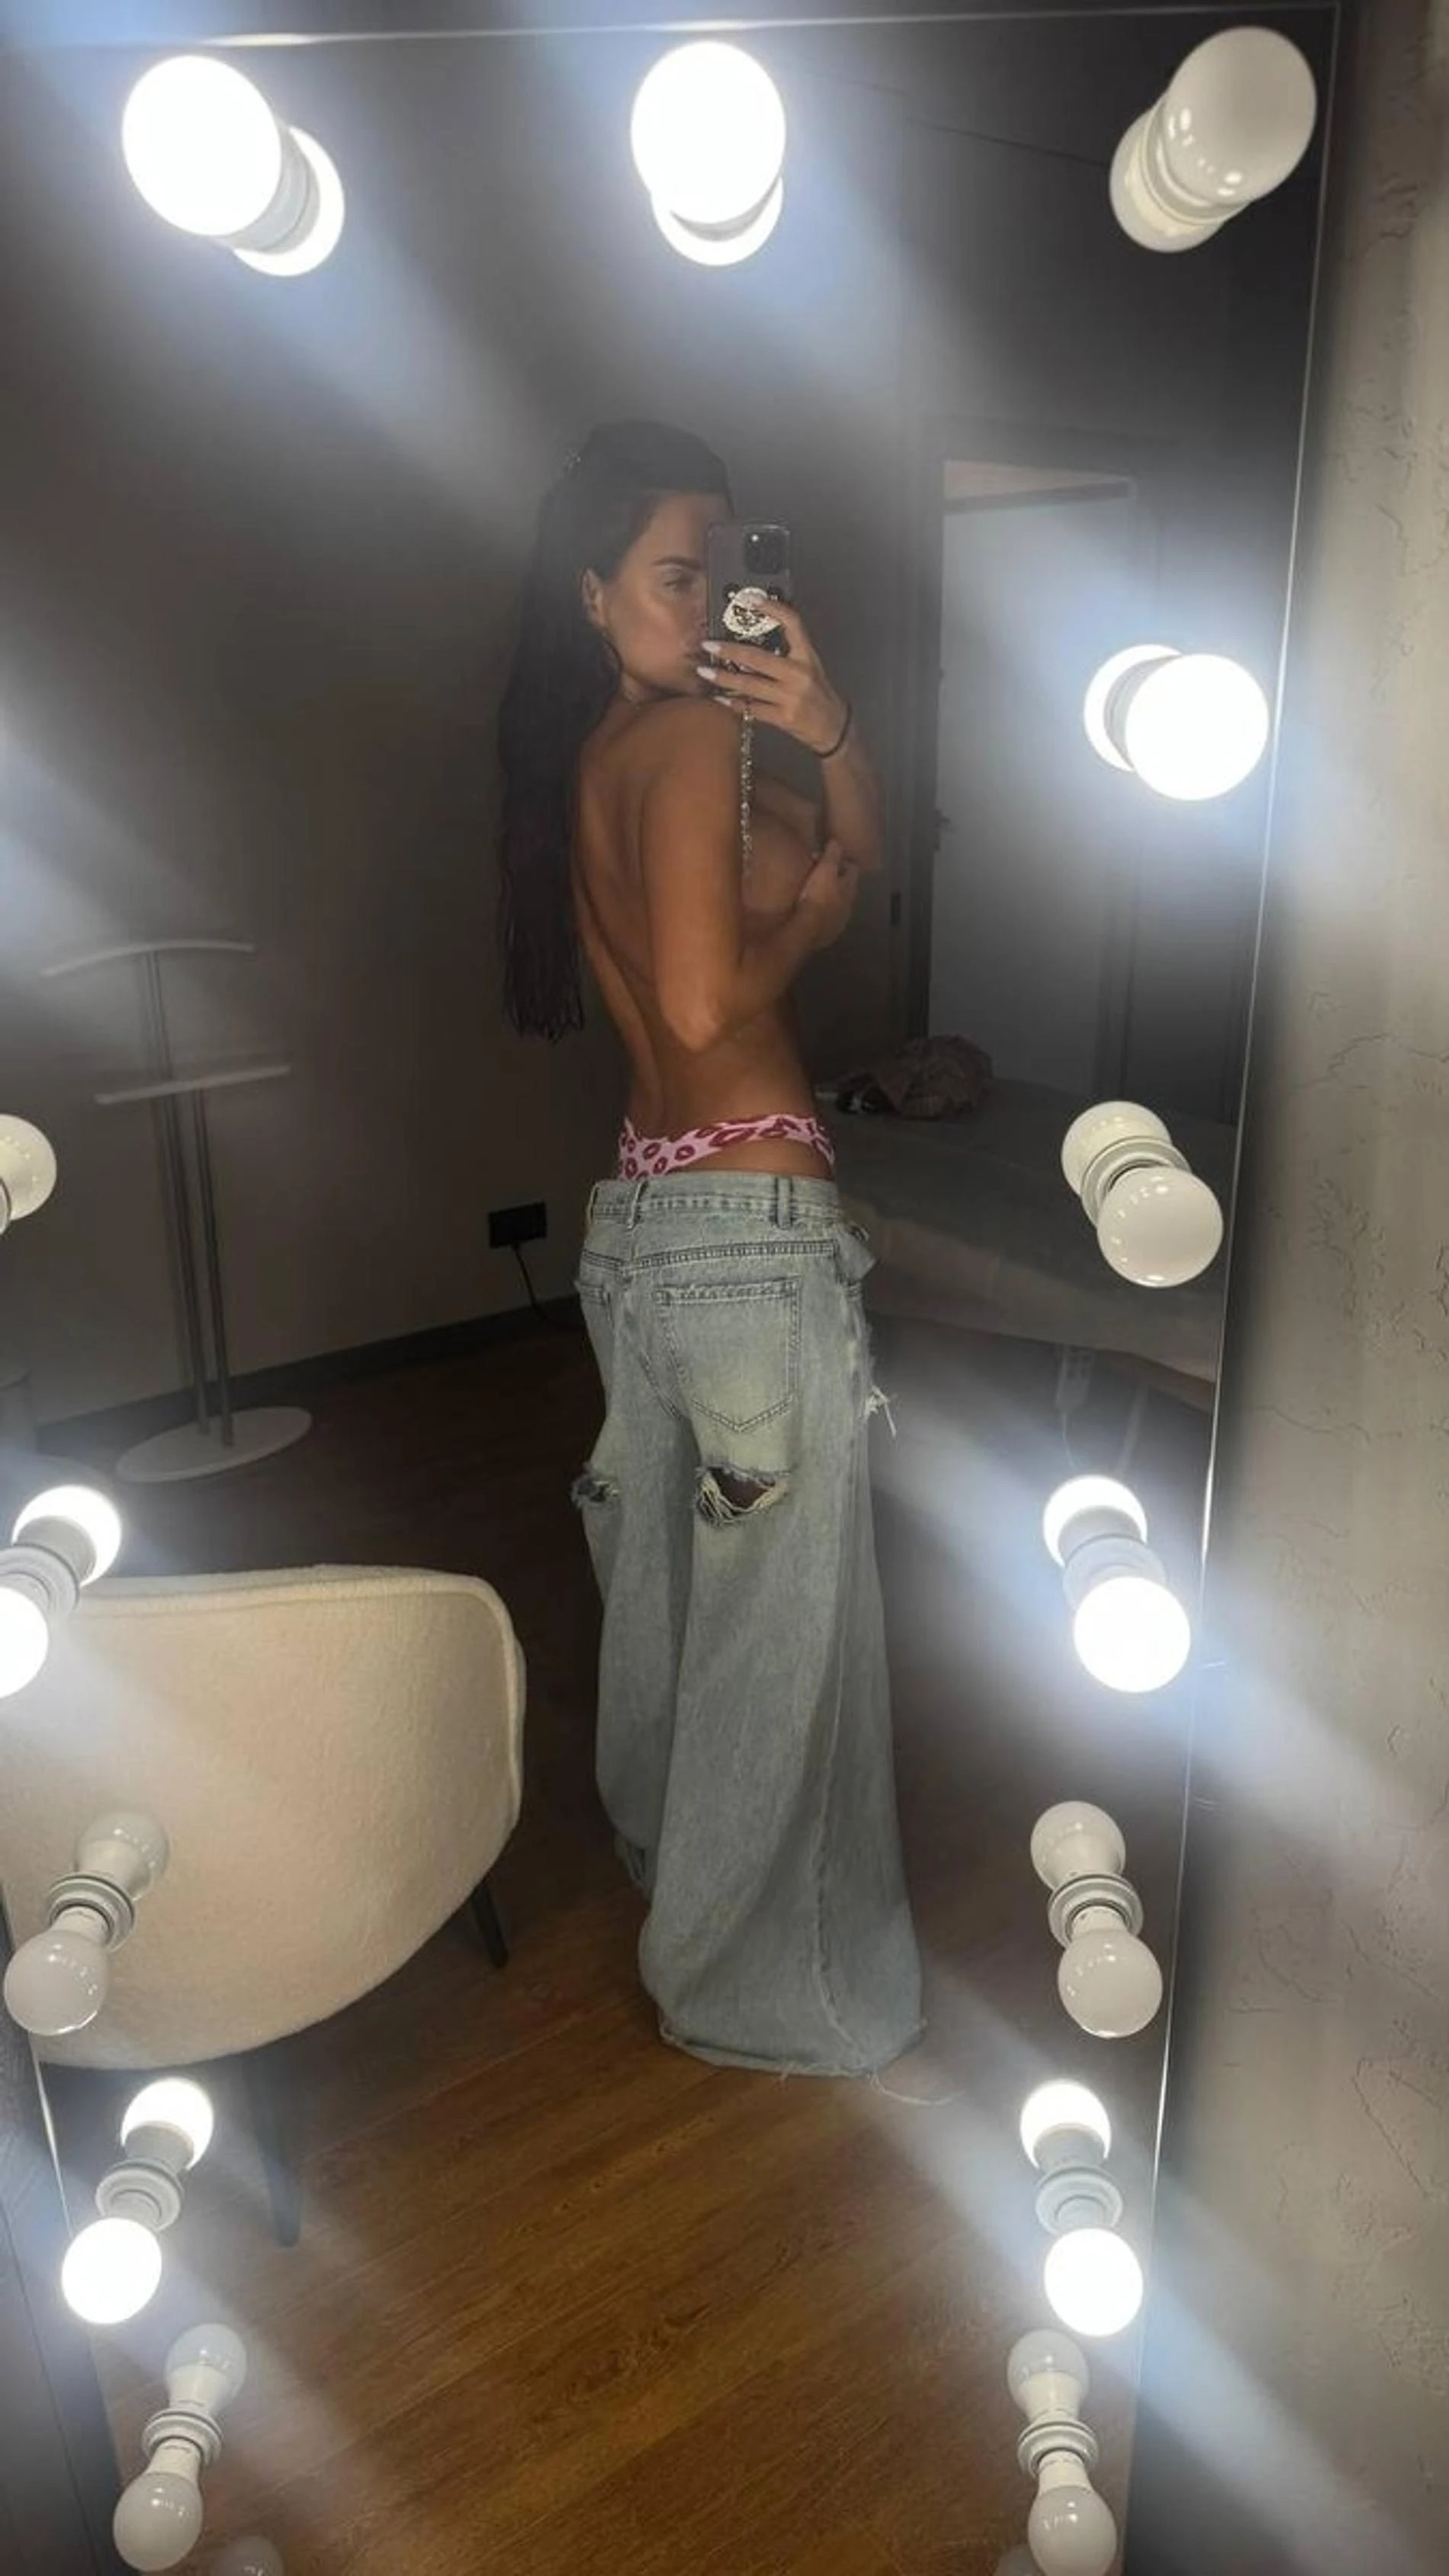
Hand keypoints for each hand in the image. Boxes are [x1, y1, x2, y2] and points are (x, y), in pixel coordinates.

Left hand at [699, 598, 848, 757]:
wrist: (832, 726)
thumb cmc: (817, 693)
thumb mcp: (809, 665)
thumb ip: (787, 650)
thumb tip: (754, 635)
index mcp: (806, 655)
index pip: (791, 623)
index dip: (771, 607)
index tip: (749, 599)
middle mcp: (799, 674)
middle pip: (758, 658)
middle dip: (729, 651)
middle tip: (709, 645)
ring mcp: (790, 697)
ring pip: (750, 685)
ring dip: (723, 679)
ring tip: (704, 672)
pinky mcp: (783, 717)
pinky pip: (752, 709)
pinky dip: (734, 703)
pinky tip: (719, 698)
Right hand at [795, 839, 859, 949]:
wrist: (807, 930)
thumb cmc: (816, 896)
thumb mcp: (824, 869)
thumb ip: (832, 855)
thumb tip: (837, 841)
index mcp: (850, 886)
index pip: (853, 868)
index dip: (842, 861)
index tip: (829, 857)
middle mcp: (850, 904)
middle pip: (847, 887)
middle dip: (837, 879)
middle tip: (820, 873)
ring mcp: (840, 920)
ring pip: (839, 904)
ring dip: (831, 898)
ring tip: (816, 893)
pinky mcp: (829, 934)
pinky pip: (829, 919)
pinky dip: (824, 913)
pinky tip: (813, 912)